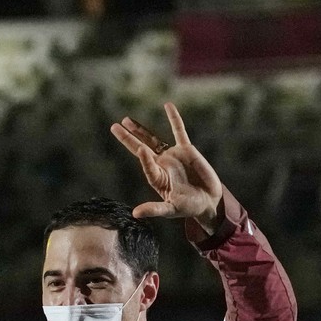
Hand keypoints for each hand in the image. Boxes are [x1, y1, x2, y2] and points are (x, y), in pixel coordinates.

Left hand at [110, 103, 223, 235]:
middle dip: (127, 138)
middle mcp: (160, 165)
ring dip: (140, 130)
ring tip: (126, 120)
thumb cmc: (188, 207)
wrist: (206, 201)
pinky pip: (179, 131)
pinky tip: (167, 105)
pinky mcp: (186, 150)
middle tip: (114, 126)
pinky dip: (174, 118)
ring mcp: (171, 156)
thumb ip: (154, 209)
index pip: (146, 165)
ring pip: (152, 139)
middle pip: (140, 148)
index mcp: (156, 177)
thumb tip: (135, 214)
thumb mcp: (170, 210)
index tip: (140, 149)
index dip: (143, 157)